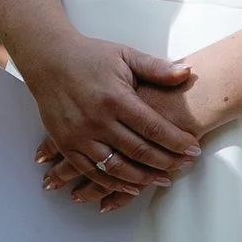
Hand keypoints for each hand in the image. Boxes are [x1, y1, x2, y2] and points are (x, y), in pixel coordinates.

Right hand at [11, 27, 200, 208]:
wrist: (48, 59)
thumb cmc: (89, 56)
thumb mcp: (125, 55)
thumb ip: (156, 68)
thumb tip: (187, 72)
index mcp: (116, 98)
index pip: (154, 128)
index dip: (177, 142)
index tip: (194, 149)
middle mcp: (98, 120)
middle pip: (139, 151)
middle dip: (167, 162)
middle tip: (184, 166)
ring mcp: (80, 135)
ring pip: (117, 168)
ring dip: (143, 178)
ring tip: (162, 180)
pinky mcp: (66, 144)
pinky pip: (91, 172)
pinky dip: (112, 184)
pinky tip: (130, 186)